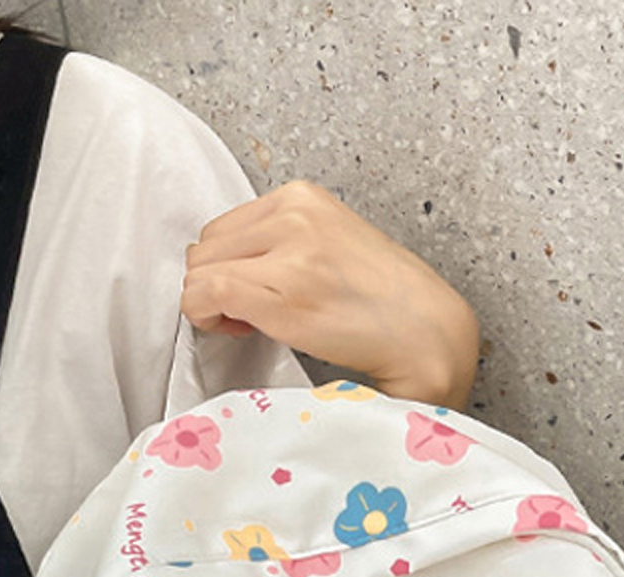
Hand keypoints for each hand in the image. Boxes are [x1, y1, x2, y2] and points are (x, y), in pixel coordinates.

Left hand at [183, 180, 480, 410]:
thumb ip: (283, 241)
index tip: (251, 294)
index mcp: (302, 197)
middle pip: (206, 247)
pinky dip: (208, 318)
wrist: (424, 332)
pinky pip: (206, 295)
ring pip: (199, 272)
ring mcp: (287, 252)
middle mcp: (292, 213)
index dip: (226, 266)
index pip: (223, 226)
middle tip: (249, 315)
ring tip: (253, 323)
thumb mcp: (329, 245)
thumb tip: (228, 264)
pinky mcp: (280, 292)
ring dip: (213, 304)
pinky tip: (244, 331)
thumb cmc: (382, 301)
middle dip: (215, 284)